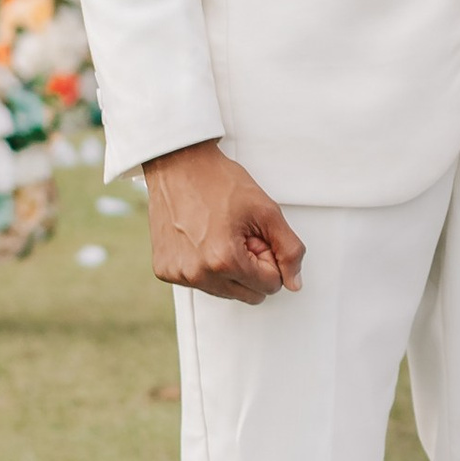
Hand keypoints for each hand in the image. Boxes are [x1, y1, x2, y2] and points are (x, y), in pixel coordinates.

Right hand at [144, 138, 304, 300]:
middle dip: (252, 268)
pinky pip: (201, 283)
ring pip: (226, 292)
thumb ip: (289, 249)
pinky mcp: (165, 271)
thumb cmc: (218, 181)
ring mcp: (179, 275)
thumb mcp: (266, 210)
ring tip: (220, 235)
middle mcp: (197, 274)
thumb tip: (294, 283)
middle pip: (249, 295)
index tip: (256, 235)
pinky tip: (202, 239)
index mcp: (224, 261)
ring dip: (230, 269)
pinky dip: (207, 266)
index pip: (270, 286)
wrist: (179, 165)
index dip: (270, 257)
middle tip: (241, 235)